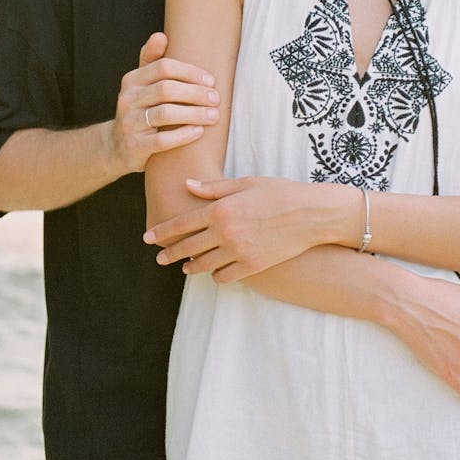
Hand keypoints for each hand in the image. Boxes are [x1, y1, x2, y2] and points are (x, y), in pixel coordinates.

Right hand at [107, 33, 219, 174]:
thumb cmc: (139, 110)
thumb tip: (161, 35)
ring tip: (214, 116)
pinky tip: (199, 132)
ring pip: (165, 114)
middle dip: (195, 93)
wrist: (116, 147)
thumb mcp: (140, 85)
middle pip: (166, 89)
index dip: (190, 72)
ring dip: (194, 114)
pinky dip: (183, 135)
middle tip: (216, 99)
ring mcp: (129, 123)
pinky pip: (162, 140)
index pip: (163, 67)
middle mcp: (127, 99)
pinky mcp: (135, 146)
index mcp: (131, 80)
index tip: (211, 80)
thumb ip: (151, 61)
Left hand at [143, 175, 327, 281]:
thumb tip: (187, 185)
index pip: (182, 223)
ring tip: (185, 267)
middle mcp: (225, 232)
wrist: (311, 214)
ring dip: (191, 266)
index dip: (162, 231)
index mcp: (221, 209)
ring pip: (204, 265)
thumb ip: (213, 188)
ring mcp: (238, 251)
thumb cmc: (279, 192)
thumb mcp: (245, 183)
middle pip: (188, 246)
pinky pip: (225, 276)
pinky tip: (214, 272)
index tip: (148, 237)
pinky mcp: (252, 266)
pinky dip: (216, 275)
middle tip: (159, 258)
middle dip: (170, 253)